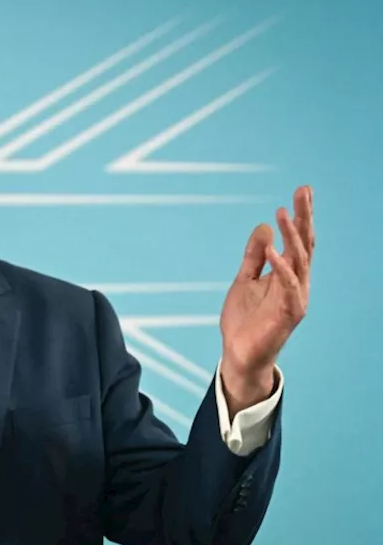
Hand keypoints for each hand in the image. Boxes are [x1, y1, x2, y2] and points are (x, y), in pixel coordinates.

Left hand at [219, 186, 313, 410]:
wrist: (239, 354)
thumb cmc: (245, 320)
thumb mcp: (244, 279)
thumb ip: (254, 256)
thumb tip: (264, 227)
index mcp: (287, 275)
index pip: (298, 240)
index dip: (300, 216)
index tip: (302, 190)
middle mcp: (296, 283)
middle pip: (304, 245)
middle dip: (304, 217)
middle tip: (304, 191)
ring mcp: (294, 298)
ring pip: (300, 262)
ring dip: (292, 237)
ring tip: (283, 213)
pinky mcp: (287, 314)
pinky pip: (288, 288)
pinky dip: (282, 269)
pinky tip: (274, 251)